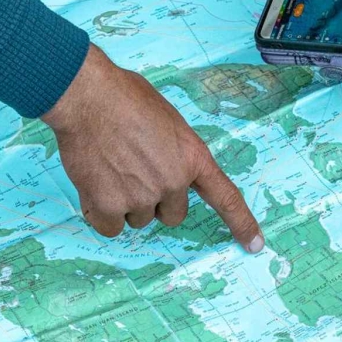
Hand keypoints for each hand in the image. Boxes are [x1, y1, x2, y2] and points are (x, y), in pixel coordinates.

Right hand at [42, 45, 264, 251]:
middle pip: (172, 215)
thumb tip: (163, 166)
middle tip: (133, 172)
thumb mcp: (167, 120)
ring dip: (124, 203)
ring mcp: (142, 196)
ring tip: (109, 168)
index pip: (226, 198)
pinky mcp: (110, 206)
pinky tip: (94, 184)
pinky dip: (101, 212)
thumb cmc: (123, 97)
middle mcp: (173, 182)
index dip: (241, 224)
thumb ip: (173, 151)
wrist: (87, 97)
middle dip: (156, 201)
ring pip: (138, 219)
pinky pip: (110, 227)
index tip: (255, 244)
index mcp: (193, 157)